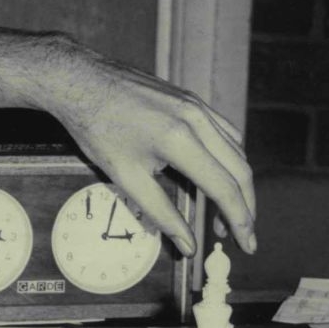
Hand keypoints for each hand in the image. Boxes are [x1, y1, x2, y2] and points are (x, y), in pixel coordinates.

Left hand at [38, 39, 257, 254]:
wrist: (81, 81)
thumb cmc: (97, 129)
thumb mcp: (126, 178)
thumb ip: (162, 214)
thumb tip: (188, 246)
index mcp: (180, 140)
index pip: (224, 188)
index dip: (239, 221)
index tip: (247, 245)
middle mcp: (197, 120)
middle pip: (240, 170)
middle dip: (246, 208)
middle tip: (240, 237)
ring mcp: (197, 106)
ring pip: (237, 151)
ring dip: (239, 185)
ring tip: (225, 214)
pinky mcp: (192, 100)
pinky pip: (225, 133)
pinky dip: (230, 160)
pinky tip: (219, 176)